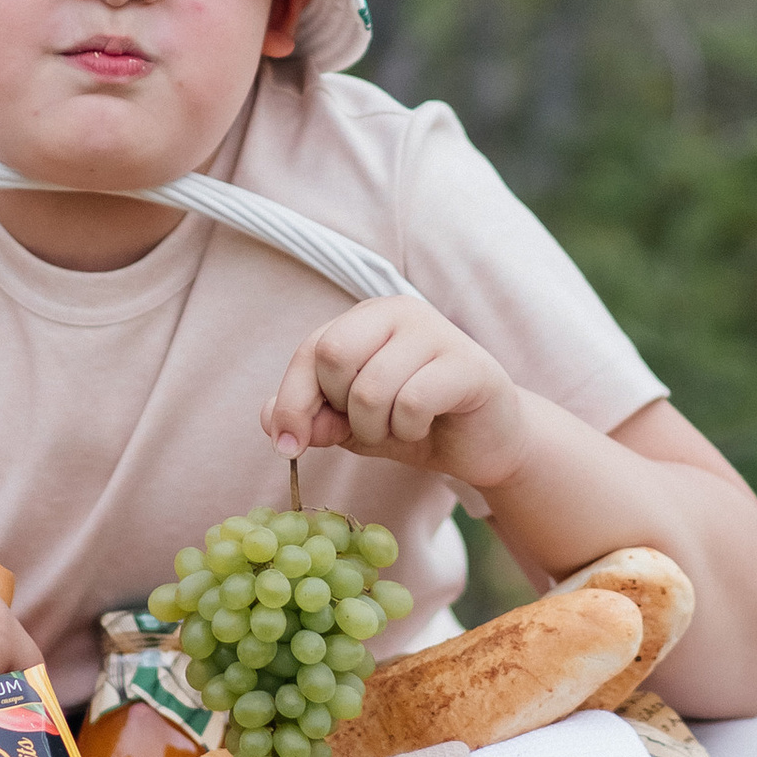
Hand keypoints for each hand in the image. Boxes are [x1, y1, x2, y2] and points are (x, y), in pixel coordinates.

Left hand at [264, 298, 531, 493]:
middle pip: (334, 356)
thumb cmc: (414, 424)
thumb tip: (273, 423)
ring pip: (371, 387)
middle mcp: (399, 311)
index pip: (311, 350)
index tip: (289, 445)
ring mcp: (437, 332)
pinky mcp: (468, 364)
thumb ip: (311, 417)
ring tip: (400, 429)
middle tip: (369, 426)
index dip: (293, 402)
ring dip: (377, 429)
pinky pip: (412, 402)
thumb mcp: (350, 426)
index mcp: (366, 318)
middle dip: (342, 410)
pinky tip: (426, 425)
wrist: (484, 444)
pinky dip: (409, 429)